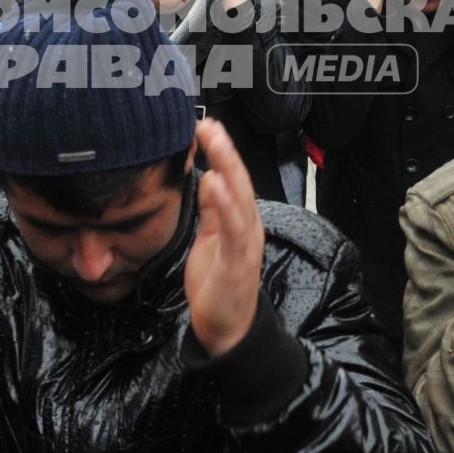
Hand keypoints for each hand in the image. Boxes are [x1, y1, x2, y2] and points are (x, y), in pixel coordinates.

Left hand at [183, 120, 265, 356]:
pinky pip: (232, 228)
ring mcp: (246, 243)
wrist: (227, 329)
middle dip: (225, 150)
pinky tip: (214, 182)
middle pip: (239, 180)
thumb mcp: (210, 239)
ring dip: (226, 165)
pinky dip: (224, 203)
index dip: (221, 152)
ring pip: (239, 197)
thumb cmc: (218, 285)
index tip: (205, 127)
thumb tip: (207, 178)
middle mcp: (248, 226)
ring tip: (213, 140)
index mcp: (241, 220)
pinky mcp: (238, 262)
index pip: (232, 178)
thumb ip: (211, 210)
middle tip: (208, 123)